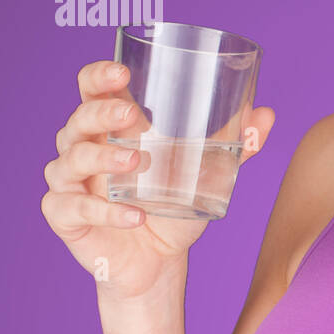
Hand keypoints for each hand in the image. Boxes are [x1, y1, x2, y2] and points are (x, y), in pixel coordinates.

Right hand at [41, 59, 275, 300]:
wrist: (159, 261)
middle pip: (79, 119)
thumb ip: (236, 146)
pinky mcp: (66, 217)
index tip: (122, 72)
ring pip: (72, 160)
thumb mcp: (208, 174)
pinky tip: (135, 216)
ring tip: (138, 160)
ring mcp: (70, 183)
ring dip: (104, 157)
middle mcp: (83, 149)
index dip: (98, 76)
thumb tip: (266, 115)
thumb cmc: (175, 205)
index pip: (91, 90)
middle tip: (133, 116)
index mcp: (110, 128)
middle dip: (103, 112)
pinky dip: (105, 211)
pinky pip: (74, 208)